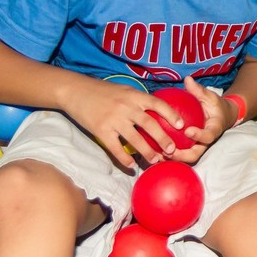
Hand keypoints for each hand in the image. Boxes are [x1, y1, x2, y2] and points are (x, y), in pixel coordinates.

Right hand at [65, 78, 181, 167]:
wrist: (75, 91)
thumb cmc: (102, 91)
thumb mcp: (124, 90)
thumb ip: (139, 100)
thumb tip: (157, 111)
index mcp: (134, 95)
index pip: (158, 103)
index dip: (171, 114)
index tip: (181, 125)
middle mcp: (126, 107)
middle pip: (149, 124)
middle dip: (163, 139)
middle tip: (172, 150)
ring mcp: (113, 119)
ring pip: (135, 139)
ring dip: (147, 152)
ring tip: (156, 160)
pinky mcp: (101, 130)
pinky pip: (115, 147)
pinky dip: (124, 158)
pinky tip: (131, 166)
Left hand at [166, 76, 233, 162]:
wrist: (222, 116)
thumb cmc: (215, 105)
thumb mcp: (210, 96)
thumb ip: (199, 90)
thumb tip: (188, 80)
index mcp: (214, 129)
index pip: (208, 135)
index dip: (199, 136)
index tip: (187, 131)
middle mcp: (206, 141)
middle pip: (196, 154)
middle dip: (182, 155)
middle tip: (168, 150)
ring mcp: (199, 146)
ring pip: (187, 157)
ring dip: (173, 158)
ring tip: (159, 154)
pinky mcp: (191, 147)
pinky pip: (181, 153)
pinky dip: (170, 154)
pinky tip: (155, 150)